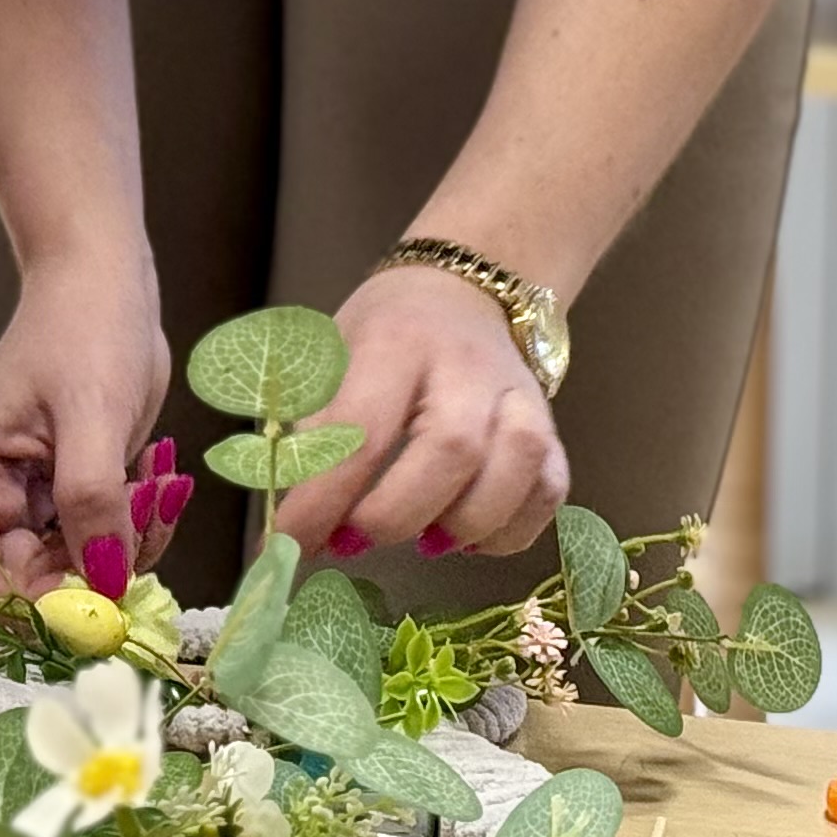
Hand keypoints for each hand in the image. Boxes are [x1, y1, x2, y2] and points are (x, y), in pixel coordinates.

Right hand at [0, 254, 169, 592]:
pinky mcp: (66, 501)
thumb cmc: (83, 330)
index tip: (108, 605)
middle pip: (33, 592)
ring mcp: (26, 507)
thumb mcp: (91, 414)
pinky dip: (136, 530)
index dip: (40, 610)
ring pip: (76, 576)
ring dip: (127, 547)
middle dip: (99, 572)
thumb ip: (91, 502)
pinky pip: (101, 549)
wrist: (104, 283)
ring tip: (154, 486)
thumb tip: (102, 587)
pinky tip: (156, 482)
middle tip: (145, 517)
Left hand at [274, 263, 567, 563]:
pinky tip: (469, 540)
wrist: (461, 292)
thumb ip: (306, 433)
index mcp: (395, 342)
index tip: (288, 543)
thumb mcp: (327, 360)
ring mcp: (519, 395)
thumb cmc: (381, 335)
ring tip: (422, 542)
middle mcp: (466, 366)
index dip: (324, 497)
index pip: (362, 426)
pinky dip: (511, 531)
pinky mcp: (551, 427)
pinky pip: (548, 489)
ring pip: (517, 467)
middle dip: (397, 513)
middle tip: (354, 541)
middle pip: (452, 448)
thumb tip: (284, 521)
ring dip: (466, 524)